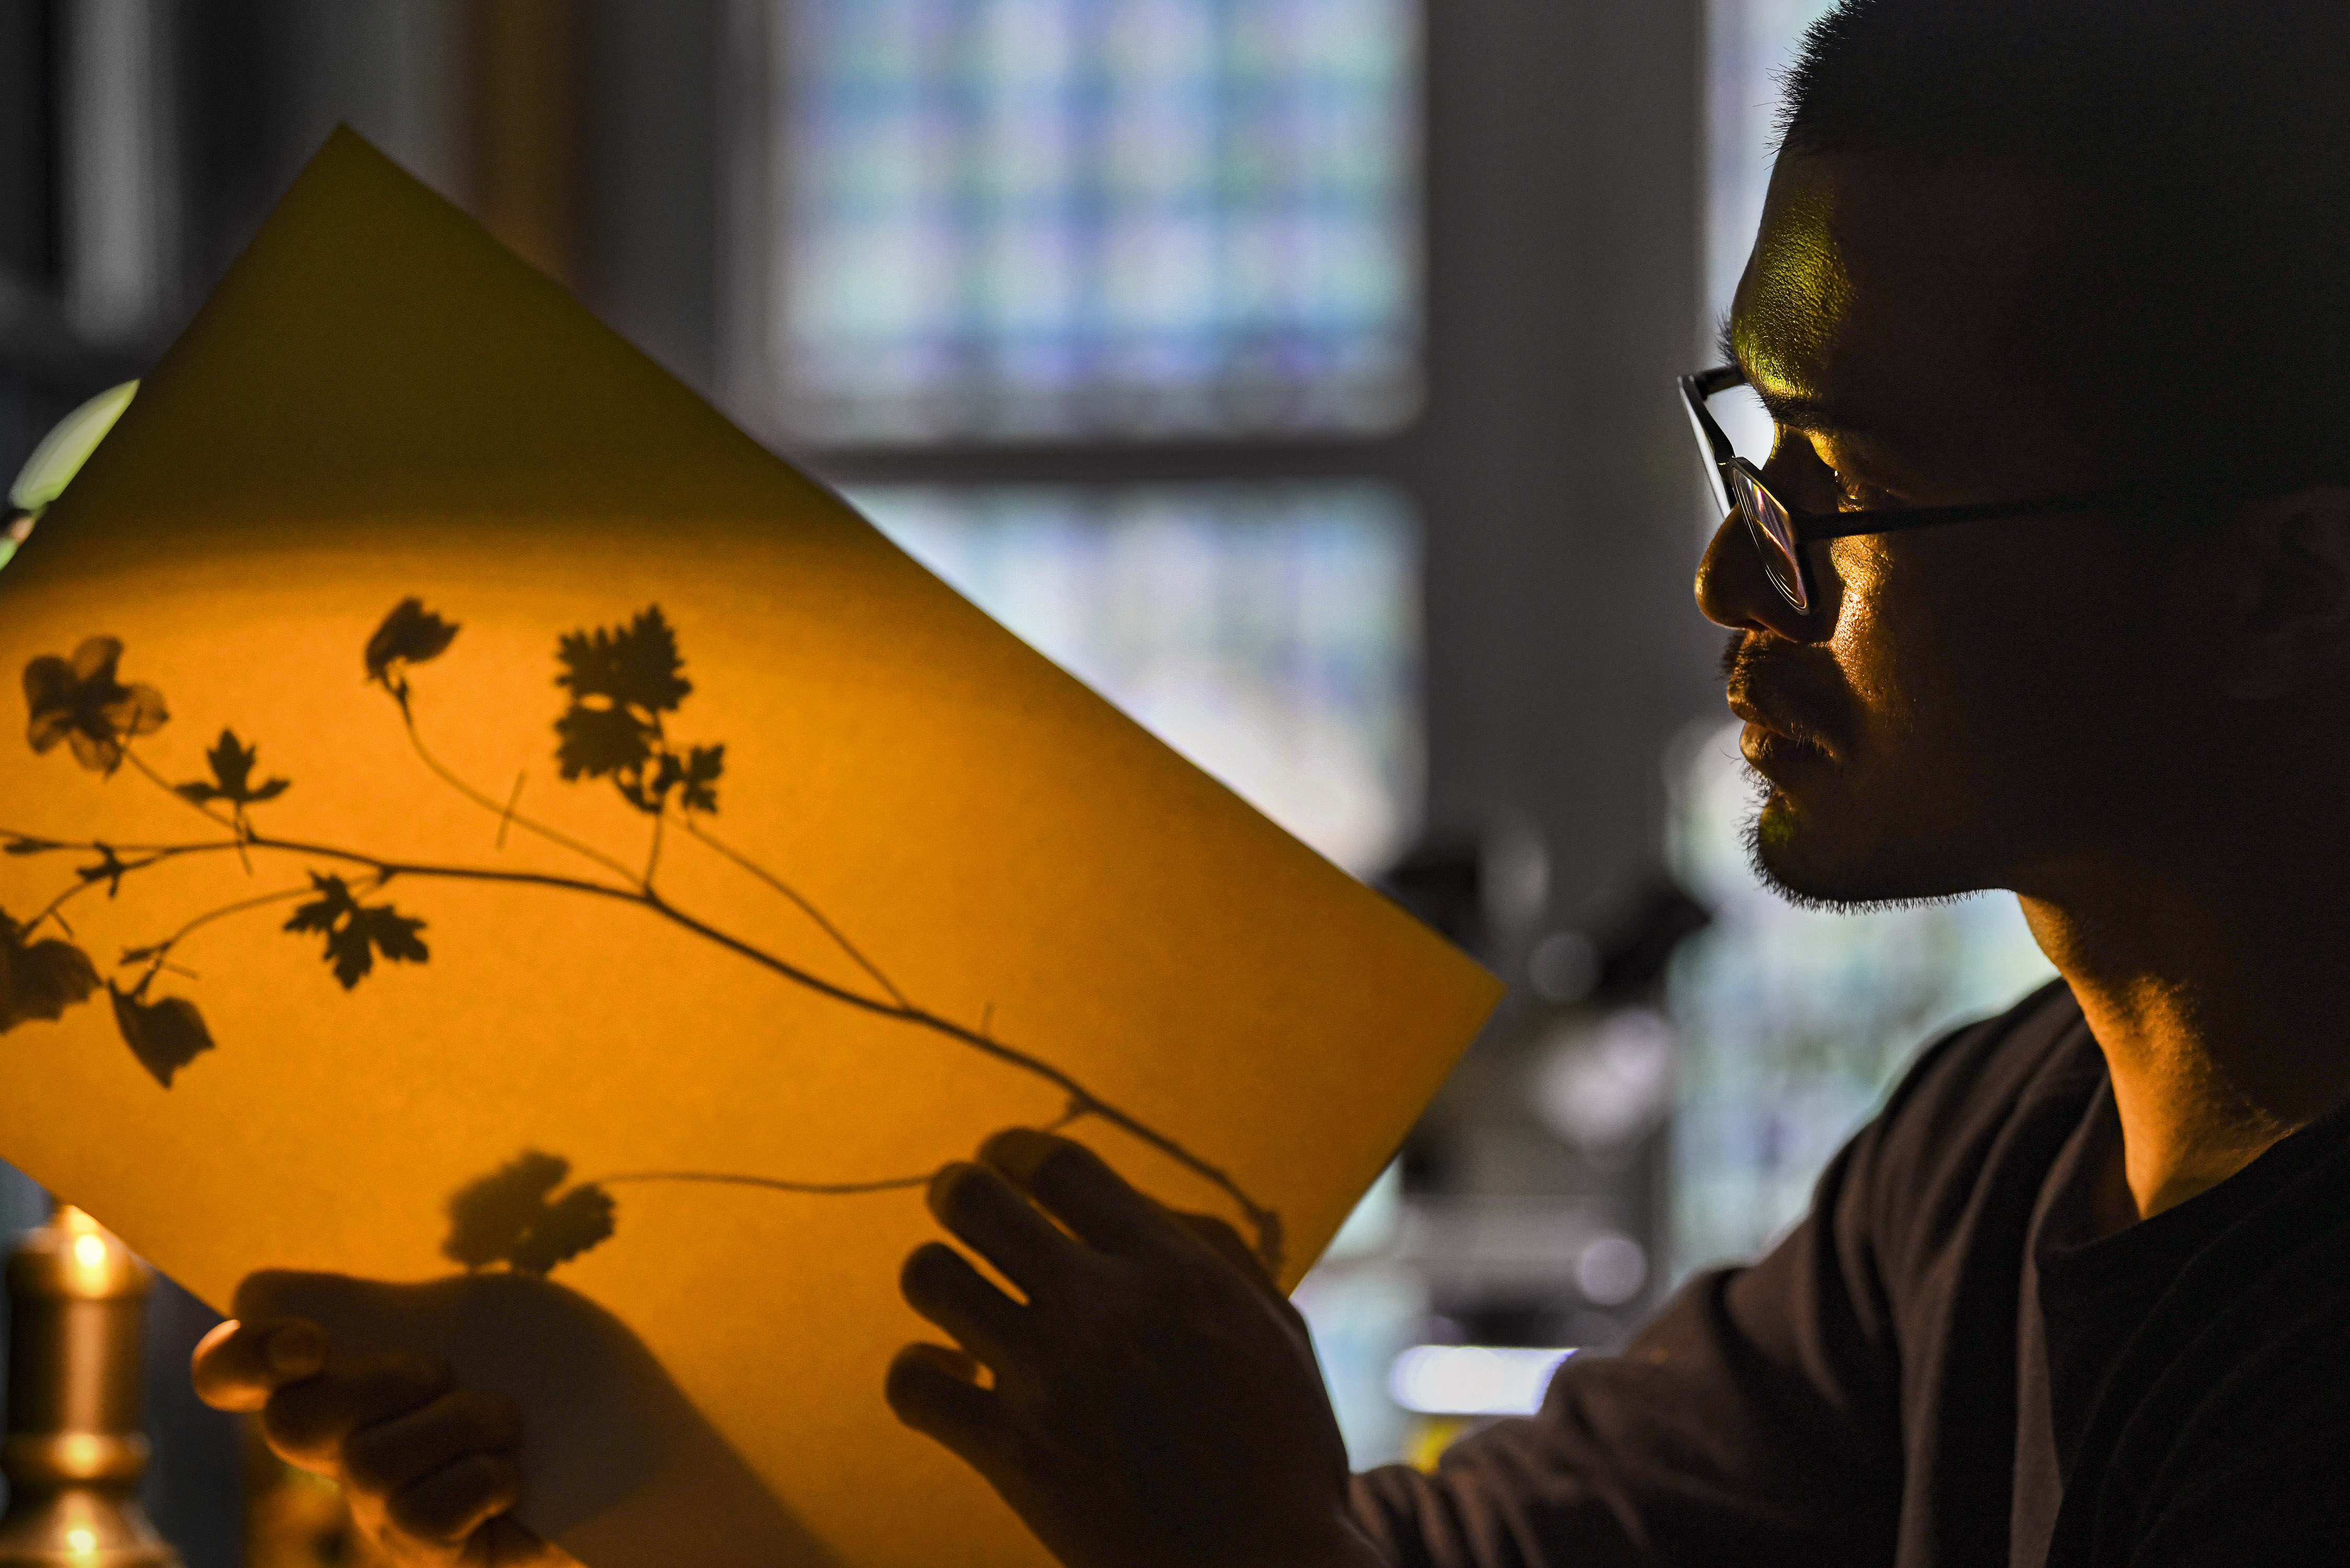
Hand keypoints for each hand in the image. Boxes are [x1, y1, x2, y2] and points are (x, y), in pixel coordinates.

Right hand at [192, 1316, 573, 1566]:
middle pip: (291, 1422)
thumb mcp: (489, 1314)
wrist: (655, 1450)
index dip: (242, 1352)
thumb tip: (268, 1295)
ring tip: (510, 1425)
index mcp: (354, 1378)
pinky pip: (417, 1517)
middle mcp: (351, 1452)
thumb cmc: (573, 1373)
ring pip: (367, 1465)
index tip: (308, 1340)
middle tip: (448, 1372)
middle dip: (380, 1381)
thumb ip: (390, 1304)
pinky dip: (481, 1482)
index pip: (236, 1368)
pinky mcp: (429, 1562)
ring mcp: (385, 1515)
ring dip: (458, 1424)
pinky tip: (516, 1482)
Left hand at [888, 1128, 1386, 1567]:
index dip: (1015, 1149)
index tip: (1006, 1161)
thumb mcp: (1274, 1326)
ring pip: (929, 1277)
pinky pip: (911, 1382)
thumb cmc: (1279, 1448)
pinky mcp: (1010, 1453)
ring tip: (959, 1298)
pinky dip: (919, 1375)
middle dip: (956, 1190)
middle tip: (961, 1207)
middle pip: (973, 1198)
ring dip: (936, 1277)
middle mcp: (1103, 1309)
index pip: (1056, 1163)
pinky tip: (956, 1384)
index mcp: (1171, 1267)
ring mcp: (1049, 1380)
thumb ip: (1206, 1249)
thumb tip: (1129, 1200)